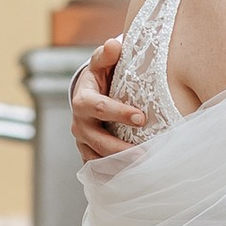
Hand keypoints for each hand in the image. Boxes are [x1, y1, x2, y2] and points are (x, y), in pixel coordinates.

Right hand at [72, 38, 145, 164]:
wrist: (90, 95)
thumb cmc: (101, 76)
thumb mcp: (101, 63)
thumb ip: (107, 54)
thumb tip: (113, 44)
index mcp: (82, 100)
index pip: (99, 108)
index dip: (119, 113)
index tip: (141, 117)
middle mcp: (79, 124)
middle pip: (98, 140)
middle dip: (121, 148)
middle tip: (146, 153)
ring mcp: (83, 142)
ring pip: (98, 159)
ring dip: (120, 165)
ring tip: (143, 170)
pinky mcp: (88, 154)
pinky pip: (98, 169)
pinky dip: (113, 176)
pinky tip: (133, 181)